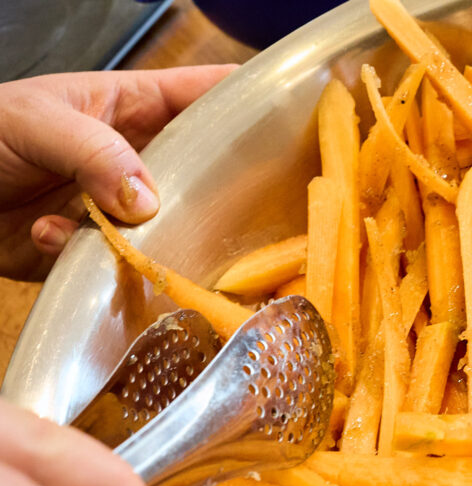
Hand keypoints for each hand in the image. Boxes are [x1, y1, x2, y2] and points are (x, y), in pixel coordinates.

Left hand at [0, 65, 234, 279]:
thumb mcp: (35, 121)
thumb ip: (96, 153)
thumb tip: (149, 202)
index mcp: (133, 109)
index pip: (207, 97)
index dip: (252, 105)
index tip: (297, 125)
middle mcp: (136, 161)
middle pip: (203, 176)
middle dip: (219, 194)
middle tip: (242, 211)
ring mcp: (117, 210)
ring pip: (169, 231)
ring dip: (152, 238)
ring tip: (123, 231)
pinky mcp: (92, 254)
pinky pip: (116, 264)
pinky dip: (90, 258)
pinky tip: (51, 236)